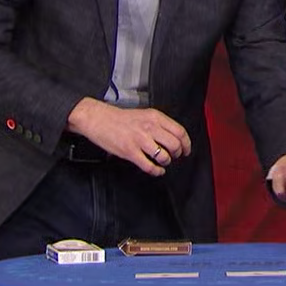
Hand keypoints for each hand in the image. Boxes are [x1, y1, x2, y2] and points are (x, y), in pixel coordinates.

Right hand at [66, 98, 190, 175]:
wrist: (98, 119)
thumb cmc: (120, 118)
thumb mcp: (144, 114)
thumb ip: (159, 124)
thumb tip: (174, 136)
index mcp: (155, 117)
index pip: (179, 131)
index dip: (186, 143)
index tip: (186, 149)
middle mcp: (149, 128)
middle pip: (175, 145)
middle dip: (178, 153)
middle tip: (176, 156)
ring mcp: (140, 140)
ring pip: (163, 156)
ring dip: (166, 162)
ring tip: (163, 162)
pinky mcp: (130, 152)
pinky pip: (148, 166)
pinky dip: (156, 171)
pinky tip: (157, 170)